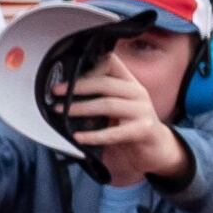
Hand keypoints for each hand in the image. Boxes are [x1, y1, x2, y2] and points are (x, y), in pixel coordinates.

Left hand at [59, 63, 190, 183]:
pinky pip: (114, 132)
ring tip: (61, 112)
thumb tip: (64, 95)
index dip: (90, 68)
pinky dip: (94, 135)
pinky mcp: (143, 130)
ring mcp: (143, 111)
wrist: (156, 148)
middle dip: (78, 87)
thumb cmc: (130, 126)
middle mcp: (138, 93)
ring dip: (81, 108)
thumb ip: (100, 98)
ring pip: (108, 104)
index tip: (68, 76)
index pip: (112, 64)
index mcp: (130, 84)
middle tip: (56, 92)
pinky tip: (78, 137)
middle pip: (106, 83)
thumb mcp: (117, 107)